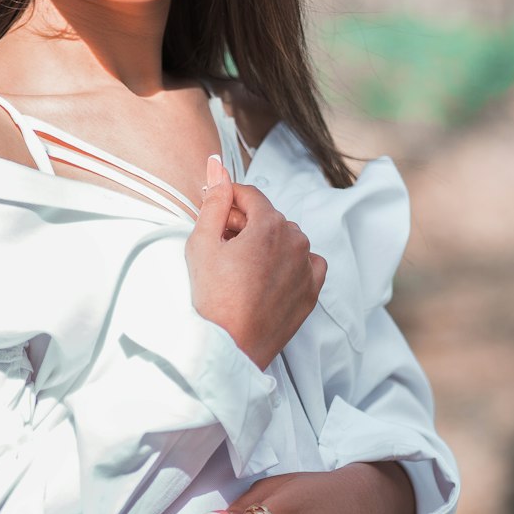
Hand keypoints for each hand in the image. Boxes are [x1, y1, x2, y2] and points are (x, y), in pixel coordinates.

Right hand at [185, 156, 325, 371]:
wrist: (229, 348)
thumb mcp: (202, 243)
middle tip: (221, 251)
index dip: (227, 204)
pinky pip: (305, 263)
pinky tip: (265, 279)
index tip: (214, 221)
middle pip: (268, 217)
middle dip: (245, 225)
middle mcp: (297, 241)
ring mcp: (308, 267)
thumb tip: (217, 165)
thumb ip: (214, 200)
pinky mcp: (311, 291)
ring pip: (286, 239)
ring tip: (240, 270)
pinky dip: (288, 264)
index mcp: (270, 225)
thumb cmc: (211, 298)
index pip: (249, 195)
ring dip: (265, 245)